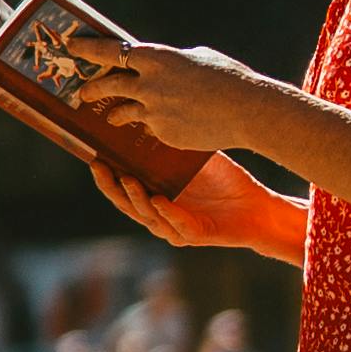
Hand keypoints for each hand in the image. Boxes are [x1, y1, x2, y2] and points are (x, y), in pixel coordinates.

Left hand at [70, 36, 257, 154]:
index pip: (110, 51)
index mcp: (155, 58)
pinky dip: (155, 125)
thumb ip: (170, 63)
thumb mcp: (196, 57)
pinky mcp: (163, 133)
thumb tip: (160, 66)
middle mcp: (148, 85)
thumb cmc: (227, 77)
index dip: (88, 49)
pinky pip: (152, 128)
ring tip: (112, 117)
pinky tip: (163, 125)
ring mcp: (153, 112)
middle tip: (82, 92)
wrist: (245, 110)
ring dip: (115, 114)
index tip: (72, 46)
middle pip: (108, 85)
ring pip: (124, 112)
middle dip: (92, 89)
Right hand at [93, 152, 267, 247]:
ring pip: (148, 216)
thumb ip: (173, 147)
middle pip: (127, 205)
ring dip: (136, 199)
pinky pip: (178, 224)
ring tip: (128, 180)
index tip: (93, 157)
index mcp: (155, 198)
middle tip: (99, 167)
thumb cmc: (225, 182)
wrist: (256, 205)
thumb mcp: (194, 160)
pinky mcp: (196, 234)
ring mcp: (176, 228)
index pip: (122, 190)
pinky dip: (168, 212)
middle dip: (111, 187)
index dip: (106, 177)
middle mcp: (161, 216)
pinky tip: (159, 199)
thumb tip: (152, 117)